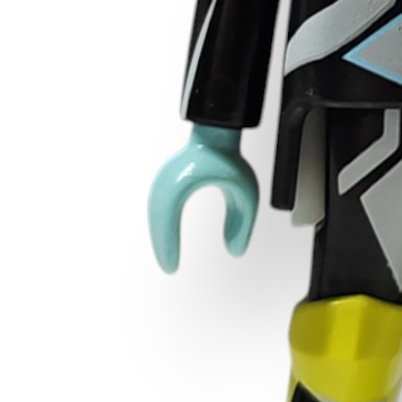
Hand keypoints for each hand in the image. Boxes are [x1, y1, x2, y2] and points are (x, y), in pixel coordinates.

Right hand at [147, 124, 257, 271]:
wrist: (217, 134)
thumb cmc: (229, 158)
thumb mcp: (245, 193)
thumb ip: (243, 222)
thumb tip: (235, 251)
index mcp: (186, 177)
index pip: (167, 217)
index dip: (167, 244)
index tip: (172, 265)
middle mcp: (169, 177)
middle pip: (157, 216)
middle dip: (162, 244)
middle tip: (169, 267)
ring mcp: (164, 178)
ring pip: (156, 213)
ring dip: (161, 236)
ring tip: (168, 259)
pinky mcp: (167, 181)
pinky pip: (161, 209)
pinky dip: (163, 227)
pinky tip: (169, 241)